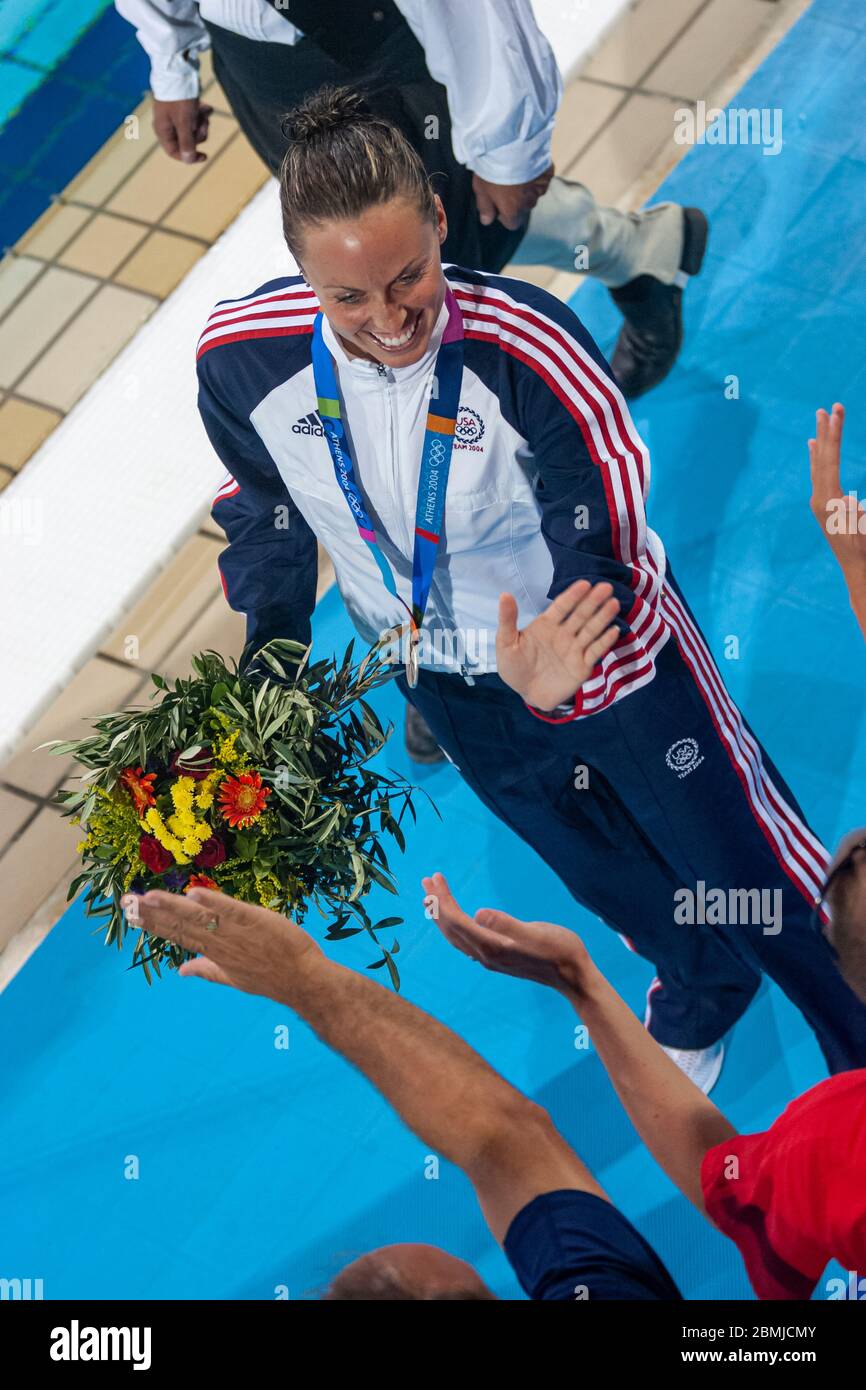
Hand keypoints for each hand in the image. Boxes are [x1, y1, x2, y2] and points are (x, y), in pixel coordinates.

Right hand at [120, 886, 322, 1000]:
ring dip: (172, 907)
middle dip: (152, 914)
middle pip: (180, 926)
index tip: (130, 913)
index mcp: (213, 952)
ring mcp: (236, 933)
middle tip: (126, 901)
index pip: (177, 935)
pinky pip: (231, 911)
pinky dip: (213, 903)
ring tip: (148, 897)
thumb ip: (206, 970)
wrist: (303, 981)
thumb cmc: (271, 976)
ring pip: (199, 918)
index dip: (153, 924)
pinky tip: (193, 894)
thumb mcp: (233, 977)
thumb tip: (181, 970)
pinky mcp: (255, 921)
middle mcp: (219, 943)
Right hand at [152, 97, 212, 162]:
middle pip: (186, 141)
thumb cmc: (179, 97)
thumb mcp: (185, 122)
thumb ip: (187, 142)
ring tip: (204, 113)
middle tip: (204, 124)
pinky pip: (194, 117)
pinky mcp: (182, 106)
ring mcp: (174, 115)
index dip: (189, 157)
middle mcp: (167, 124)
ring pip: (192, 129)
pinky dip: (201, 114)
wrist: (178, 69)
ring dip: (201, 124)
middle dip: (198, 135)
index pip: (174, 152)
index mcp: (163, 130)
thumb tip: (188, 160)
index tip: (205, 156)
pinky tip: (207, 108)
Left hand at [421, 871, 594, 995]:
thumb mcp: (536, 933)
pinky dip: (454, 926)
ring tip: (432, 897)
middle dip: (436, 904)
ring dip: (442, 915)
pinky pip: (465, 941)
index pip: (456, 921)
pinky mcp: (496, 958)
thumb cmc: (560, 950)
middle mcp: (485, 956)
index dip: (442, 899)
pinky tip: (455, 921)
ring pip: (456, 936)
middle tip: (426, 880)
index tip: (434, 877)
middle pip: (451, 928)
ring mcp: (490, 959)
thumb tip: (478, 914)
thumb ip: (507, 924)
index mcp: (492, 947)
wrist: (573, 976)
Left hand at [472, 163, 553, 230]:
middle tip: (507, 182)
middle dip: (517, 199)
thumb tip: (487, 221)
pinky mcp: (548, 175)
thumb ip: (485, 207)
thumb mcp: (481, 189)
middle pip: (523, 208)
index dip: (506, 216)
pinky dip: (536, 174)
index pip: (512, 223)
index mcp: (512, 211)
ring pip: (534, 194)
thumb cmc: (492, 169)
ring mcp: (540, 190)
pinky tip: (528, 164)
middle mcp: (528, 204)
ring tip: (518, 171)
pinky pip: (542, 179)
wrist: (510, 145)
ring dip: (527, 187)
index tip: (499, 203)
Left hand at [496, 579, 620, 711]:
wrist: (525, 694)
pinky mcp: (582, 666)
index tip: (584, 584)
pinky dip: (605, 642)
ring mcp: (575, 649)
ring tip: (614, 604)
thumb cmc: (514, 667)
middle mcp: (564, 634)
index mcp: (546, 624)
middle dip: (593, 602)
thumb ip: (507, 620)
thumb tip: (504, 594)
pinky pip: (595, 652)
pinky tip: (614, 630)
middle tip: (606, 587)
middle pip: (580, 615)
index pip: (562, 606)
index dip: (573, 595)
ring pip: (591, 630)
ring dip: (603, 617)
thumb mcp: (505, 643)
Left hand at [809, 403, 865, 576]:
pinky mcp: (823, 504)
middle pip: (822, 458)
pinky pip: (819, 474)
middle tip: (828, 406)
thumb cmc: (864, 548)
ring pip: (818, 464)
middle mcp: (818, 498)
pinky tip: (813, 446)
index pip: (830, 460)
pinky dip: (817, 457)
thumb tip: (847, 501)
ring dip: (822, 440)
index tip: (835, 413)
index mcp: (828, 501)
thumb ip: (854, 517)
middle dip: (827, 431)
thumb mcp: (862, 531)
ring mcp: (819, 501)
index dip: (834, 436)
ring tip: (820, 419)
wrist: (857, 568)